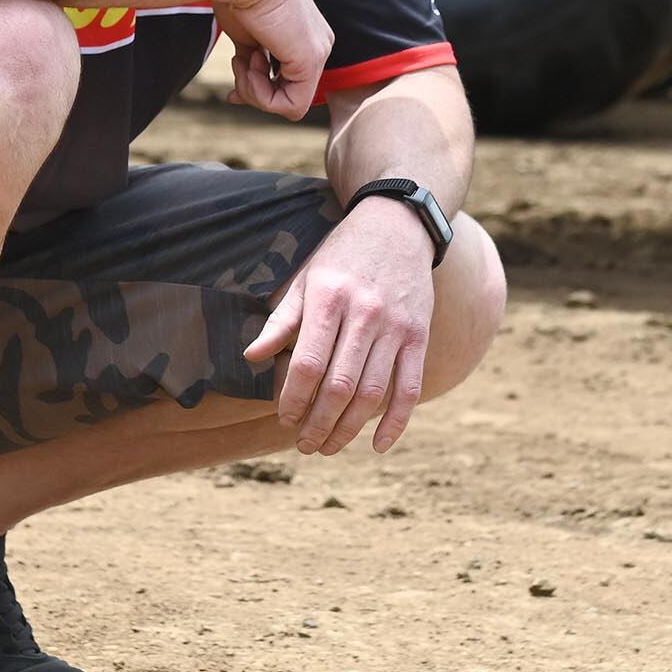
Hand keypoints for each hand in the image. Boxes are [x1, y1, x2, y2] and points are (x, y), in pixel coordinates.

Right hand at [217, 0, 330, 119]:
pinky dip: (262, 95)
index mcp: (305, 35)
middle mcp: (318, 44)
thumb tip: (238, 93)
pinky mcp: (311, 59)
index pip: (289, 80)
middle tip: (238, 66)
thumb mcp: (245, 35)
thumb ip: (251, 61)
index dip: (259, 89)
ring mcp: (318, 52)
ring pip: (291, 104)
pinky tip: (251, 62)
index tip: (234, 85)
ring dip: (255, 91)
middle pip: (289, 94)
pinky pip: (292, 105)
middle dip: (256, 91)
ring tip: (243, 59)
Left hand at [242, 200, 433, 454]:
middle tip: (304, 445)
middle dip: (318, 423)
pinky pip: (410, 388)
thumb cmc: (343, 255)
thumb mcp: (306, 277)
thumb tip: (252, 356)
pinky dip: (396, 422)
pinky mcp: (419, 336)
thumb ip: (282, 319)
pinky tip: (378, 446)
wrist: (398, 225)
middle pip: (339, 385)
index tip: (284, 419)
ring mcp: (396, 327)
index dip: (293, 398)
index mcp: (329, 298)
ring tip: (329, 446)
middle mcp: (365, 314)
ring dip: (349, 428)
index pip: (308, 363)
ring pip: (372, 393)